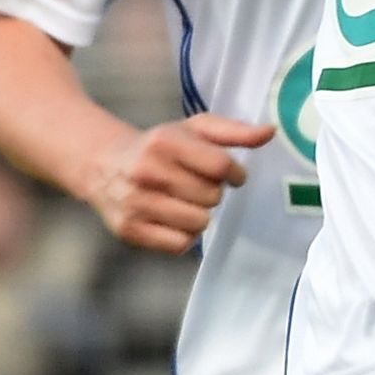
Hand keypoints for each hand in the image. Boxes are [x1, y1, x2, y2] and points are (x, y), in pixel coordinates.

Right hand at [79, 113, 274, 253]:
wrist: (103, 164)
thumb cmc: (159, 146)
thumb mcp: (193, 129)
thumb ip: (233, 131)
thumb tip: (270, 132)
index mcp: (165, 141)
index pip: (220, 166)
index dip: (235, 174)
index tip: (231, 175)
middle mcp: (148, 171)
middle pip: (211, 197)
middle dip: (211, 193)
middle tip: (195, 185)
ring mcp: (136, 202)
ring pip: (198, 223)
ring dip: (199, 215)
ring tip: (184, 201)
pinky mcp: (129, 229)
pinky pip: (179, 244)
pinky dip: (183, 235)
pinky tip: (172, 218)